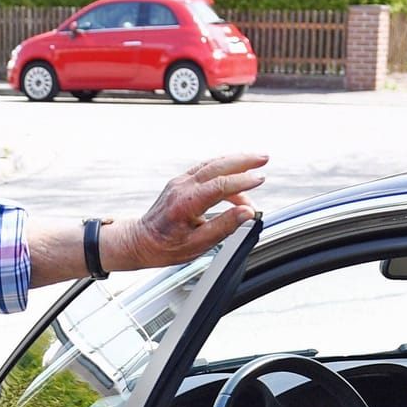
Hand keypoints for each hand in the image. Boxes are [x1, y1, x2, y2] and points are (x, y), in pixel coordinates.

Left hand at [111, 153, 266, 269]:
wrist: (141, 241)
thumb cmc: (167, 247)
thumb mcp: (198, 244)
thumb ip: (224, 226)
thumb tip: (247, 213)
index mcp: (185, 203)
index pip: (219, 186)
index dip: (242, 182)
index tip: (260, 179)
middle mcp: (182, 187)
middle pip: (217, 166)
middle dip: (243, 160)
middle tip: (264, 158)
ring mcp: (180, 182)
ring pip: (212, 164)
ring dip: (235, 160)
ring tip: (256, 161)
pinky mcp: (181, 182)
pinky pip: (205, 169)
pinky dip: (224, 167)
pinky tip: (237, 171)